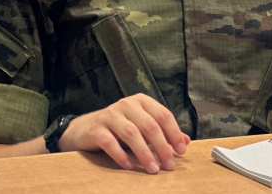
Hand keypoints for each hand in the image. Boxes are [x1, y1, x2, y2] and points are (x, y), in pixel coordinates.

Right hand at [57, 94, 189, 173]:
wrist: (85, 128)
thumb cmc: (119, 127)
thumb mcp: (142, 126)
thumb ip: (163, 132)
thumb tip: (186, 140)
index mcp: (142, 101)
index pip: (163, 115)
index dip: (174, 133)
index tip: (181, 151)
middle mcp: (127, 104)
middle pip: (149, 125)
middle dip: (162, 147)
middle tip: (169, 165)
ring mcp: (110, 115)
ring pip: (132, 134)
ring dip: (144, 153)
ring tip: (153, 169)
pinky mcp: (96, 128)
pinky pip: (110, 142)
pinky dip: (121, 155)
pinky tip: (129, 166)